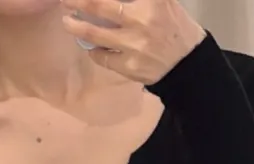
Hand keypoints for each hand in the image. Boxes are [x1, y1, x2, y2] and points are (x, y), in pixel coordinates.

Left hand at [62, 0, 206, 85]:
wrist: (188, 63)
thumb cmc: (174, 26)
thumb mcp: (164, 1)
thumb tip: (115, 3)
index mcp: (153, 0)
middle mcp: (141, 19)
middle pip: (101, 6)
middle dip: (80, 1)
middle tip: (65, 0)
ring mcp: (134, 44)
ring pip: (97, 34)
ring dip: (78, 27)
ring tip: (67, 22)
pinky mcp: (130, 65)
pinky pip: (104, 57)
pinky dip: (95, 51)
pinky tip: (91, 46)